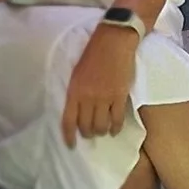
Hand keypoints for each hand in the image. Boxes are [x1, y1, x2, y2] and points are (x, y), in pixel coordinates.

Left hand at [61, 23, 137, 144]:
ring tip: (103, 131)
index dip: (69, 136)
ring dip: (101, 131)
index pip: (68, 121)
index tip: (71, 145)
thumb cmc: (93, 55)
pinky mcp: (120, 96)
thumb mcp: (76, 74)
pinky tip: (115, 130)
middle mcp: (88, 98)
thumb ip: (76, 92)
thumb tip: (77, 109)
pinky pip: (117, 118)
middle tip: (90, 133)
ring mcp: (105, 98)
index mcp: (74, 92)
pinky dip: (116, 127)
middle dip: (88, 133)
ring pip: (101, 125)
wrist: (114, 43)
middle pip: (86, 125)